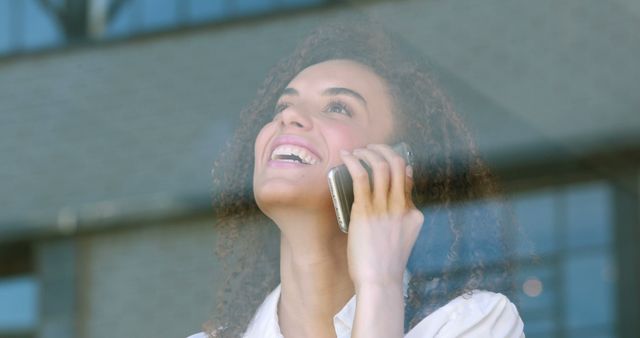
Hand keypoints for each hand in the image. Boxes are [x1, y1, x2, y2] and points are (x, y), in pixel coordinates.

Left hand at [339, 144, 423, 289]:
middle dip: (384, 150)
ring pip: (381, 166)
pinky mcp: (366, 211)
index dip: (394, 164)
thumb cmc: (383, 265)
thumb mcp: (399, 240)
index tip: (382, 158)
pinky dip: (354, 162)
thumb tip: (387, 203)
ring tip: (358, 151)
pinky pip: (361, 176)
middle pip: (398, 165)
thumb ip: (398, 220)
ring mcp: (386, 208)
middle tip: (370, 148)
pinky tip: (347, 157)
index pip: (406, 178)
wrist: (378, 282)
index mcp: (413, 214)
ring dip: (368, 152)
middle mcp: (403, 207)